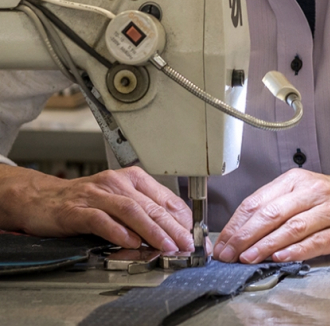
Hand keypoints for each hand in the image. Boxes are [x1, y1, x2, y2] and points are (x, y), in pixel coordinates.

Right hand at [0, 165, 192, 252]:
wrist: (42, 198)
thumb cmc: (84, 201)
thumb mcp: (118, 199)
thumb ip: (143, 210)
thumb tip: (171, 229)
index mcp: (132, 178)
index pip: (164, 197)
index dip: (181, 218)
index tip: (194, 234)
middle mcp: (116, 182)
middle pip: (151, 205)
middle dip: (172, 227)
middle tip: (186, 244)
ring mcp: (96, 194)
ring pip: (131, 210)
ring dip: (151, 230)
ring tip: (165, 245)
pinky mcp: (77, 210)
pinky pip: (101, 220)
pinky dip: (118, 231)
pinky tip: (130, 241)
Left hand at [213, 168, 329, 263]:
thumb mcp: (311, 192)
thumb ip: (281, 207)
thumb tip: (244, 231)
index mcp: (300, 180)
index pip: (259, 200)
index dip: (237, 223)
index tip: (222, 242)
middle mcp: (315, 191)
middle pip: (271, 213)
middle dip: (244, 236)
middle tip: (227, 254)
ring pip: (291, 227)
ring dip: (265, 245)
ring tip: (247, 258)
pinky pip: (317, 240)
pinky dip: (297, 250)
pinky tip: (281, 258)